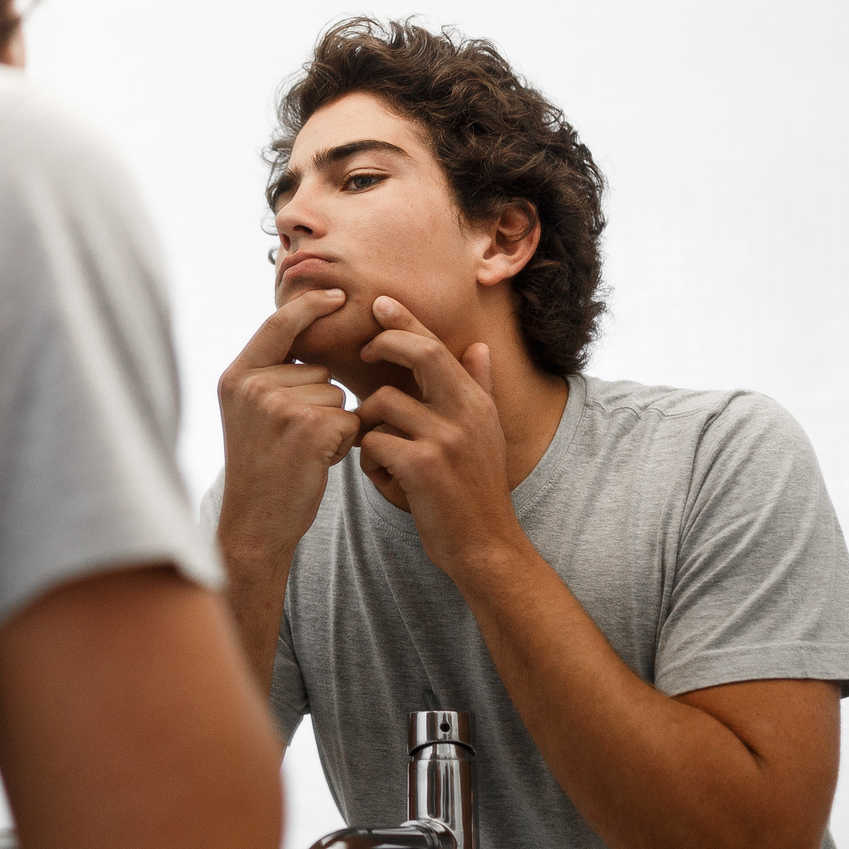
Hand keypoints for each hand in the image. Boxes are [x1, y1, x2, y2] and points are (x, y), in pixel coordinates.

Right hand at [216, 289, 361, 563]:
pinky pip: (351, 419)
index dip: (310, 306)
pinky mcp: (308, 428)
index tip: (337, 294)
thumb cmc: (261, 469)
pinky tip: (317, 463)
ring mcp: (279, 406)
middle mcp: (253, 385)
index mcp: (237, 376)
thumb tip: (306, 330)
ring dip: (333, 424)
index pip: (278, 324)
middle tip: (292, 440)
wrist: (255, 523)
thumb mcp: (249, 412)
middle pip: (319, 370)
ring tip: (302, 452)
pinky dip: (344, 443)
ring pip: (338, 396)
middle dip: (320, 402)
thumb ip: (270, 374)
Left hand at [355, 296, 528, 579]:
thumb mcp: (485, 434)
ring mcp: (444, 438)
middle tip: (364, 353)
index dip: (406, 321)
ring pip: (381, 406)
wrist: (485, 545)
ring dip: (370, 428)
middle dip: (384, 344)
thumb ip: (477, 388)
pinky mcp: (421, 466)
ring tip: (385, 457)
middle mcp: (465, 413)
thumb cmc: (475, 490)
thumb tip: (478, 346)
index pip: (437, 346)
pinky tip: (388, 481)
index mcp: (475, 402)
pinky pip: (372, 444)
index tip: (380, 303)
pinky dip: (371, 462)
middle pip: (419, 354)